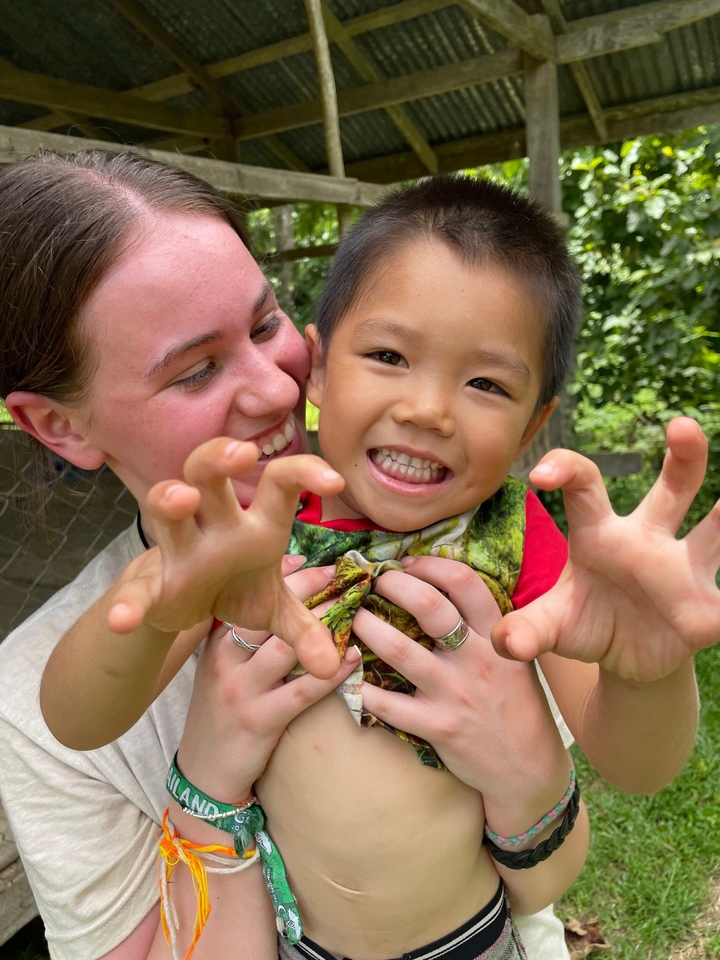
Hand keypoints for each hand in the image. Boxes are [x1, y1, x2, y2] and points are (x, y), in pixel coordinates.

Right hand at [106, 438, 344, 678]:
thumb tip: (332, 668)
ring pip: (167, 506)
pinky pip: (138, 586)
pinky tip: (124, 620)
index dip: (303, 472)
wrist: (187, 605)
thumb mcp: (274, 609)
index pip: (278, 482)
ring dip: (171, 499)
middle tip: (242, 454)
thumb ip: (303, 630)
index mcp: (255, 523)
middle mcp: (215, 523)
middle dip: (220, 457)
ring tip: (184, 499)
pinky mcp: (152, 581)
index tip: (334, 482)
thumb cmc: (237, 586)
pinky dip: (129, 602)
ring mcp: (179, 547)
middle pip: (209, 472)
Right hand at [176, 564, 359, 802]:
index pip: (254, 598)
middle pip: (272, 615)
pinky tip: (353, 656)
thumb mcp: (223, 664)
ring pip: (289, 647)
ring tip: (356, 608)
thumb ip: (249, 627)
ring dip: (326, 625)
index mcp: (217, 641)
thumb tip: (290, 574)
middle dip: (314, 591)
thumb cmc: (222, 710)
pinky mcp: (260, 720)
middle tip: (350, 578)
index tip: (327, 564)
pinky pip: (303, 690)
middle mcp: (225, 659)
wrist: (203, 772)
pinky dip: (332, 671)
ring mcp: (241, 690)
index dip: (292, 577)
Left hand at [353, 557, 567, 812]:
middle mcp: (477, 658)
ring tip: (351, 619)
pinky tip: (351, 679)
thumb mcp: (511, 655)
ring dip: (368, 629)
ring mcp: (456, 693)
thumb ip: (482, 624)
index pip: (464, 582)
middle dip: (392, 585)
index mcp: (497, 634)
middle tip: (371, 582)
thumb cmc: (513, 703)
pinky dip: (365, 690)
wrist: (527, 767)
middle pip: (428, 606)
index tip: (405, 562)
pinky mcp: (439, 727)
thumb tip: (438, 585)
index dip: (429, 565)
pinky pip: (391, 705)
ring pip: (400, 650)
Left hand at [493, 417, 719, 680]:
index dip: (565, 470)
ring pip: (716, 532)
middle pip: (672, 488)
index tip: (539, 474)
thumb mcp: (551, 626)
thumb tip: (507, 643)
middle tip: (683, 425)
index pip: (584, 486)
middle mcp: (647, 539)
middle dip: (683, 456)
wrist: (625, 657)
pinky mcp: (708, 608)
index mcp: (600, 533)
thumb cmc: (584, 623)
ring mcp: (684, 569)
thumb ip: (525, 630)